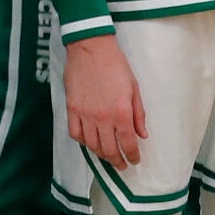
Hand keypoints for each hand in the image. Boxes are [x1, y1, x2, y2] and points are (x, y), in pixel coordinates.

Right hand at [64, 35, 146, 168]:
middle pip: (109, 149)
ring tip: (107, 157)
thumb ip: (138, 114)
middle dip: (117, 161)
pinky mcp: (71, 109)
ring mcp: (85, 115)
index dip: (132, 155)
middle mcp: (102, 118)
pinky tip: (89, 142)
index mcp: (121, 113)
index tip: (134, 161)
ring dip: (100, 154)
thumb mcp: (134, 88)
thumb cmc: (116, 66)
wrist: (91, 49)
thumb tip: (142, 134)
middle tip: (122, 165)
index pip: (127, 143)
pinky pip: (75, 133)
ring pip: (91, 145)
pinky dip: (82, 142)